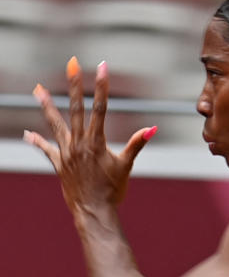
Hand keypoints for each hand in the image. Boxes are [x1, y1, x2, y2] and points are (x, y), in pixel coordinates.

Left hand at [24, 57, 155, 213]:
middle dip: (75, 85)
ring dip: (46, 106)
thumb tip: (152, 129)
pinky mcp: (59, 164)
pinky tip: (27, 134)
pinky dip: (37, 142)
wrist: (93, 212)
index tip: (102, 67)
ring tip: (36, 89)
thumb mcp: (126, 166)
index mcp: (95, 142)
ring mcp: (66, 152)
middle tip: (72, 64)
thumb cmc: (113, 190)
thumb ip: (136, 144)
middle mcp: (78, 143)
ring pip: (55, 124)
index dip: (101, 86)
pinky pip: (46, 150)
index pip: (100, 107)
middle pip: (76, 108)